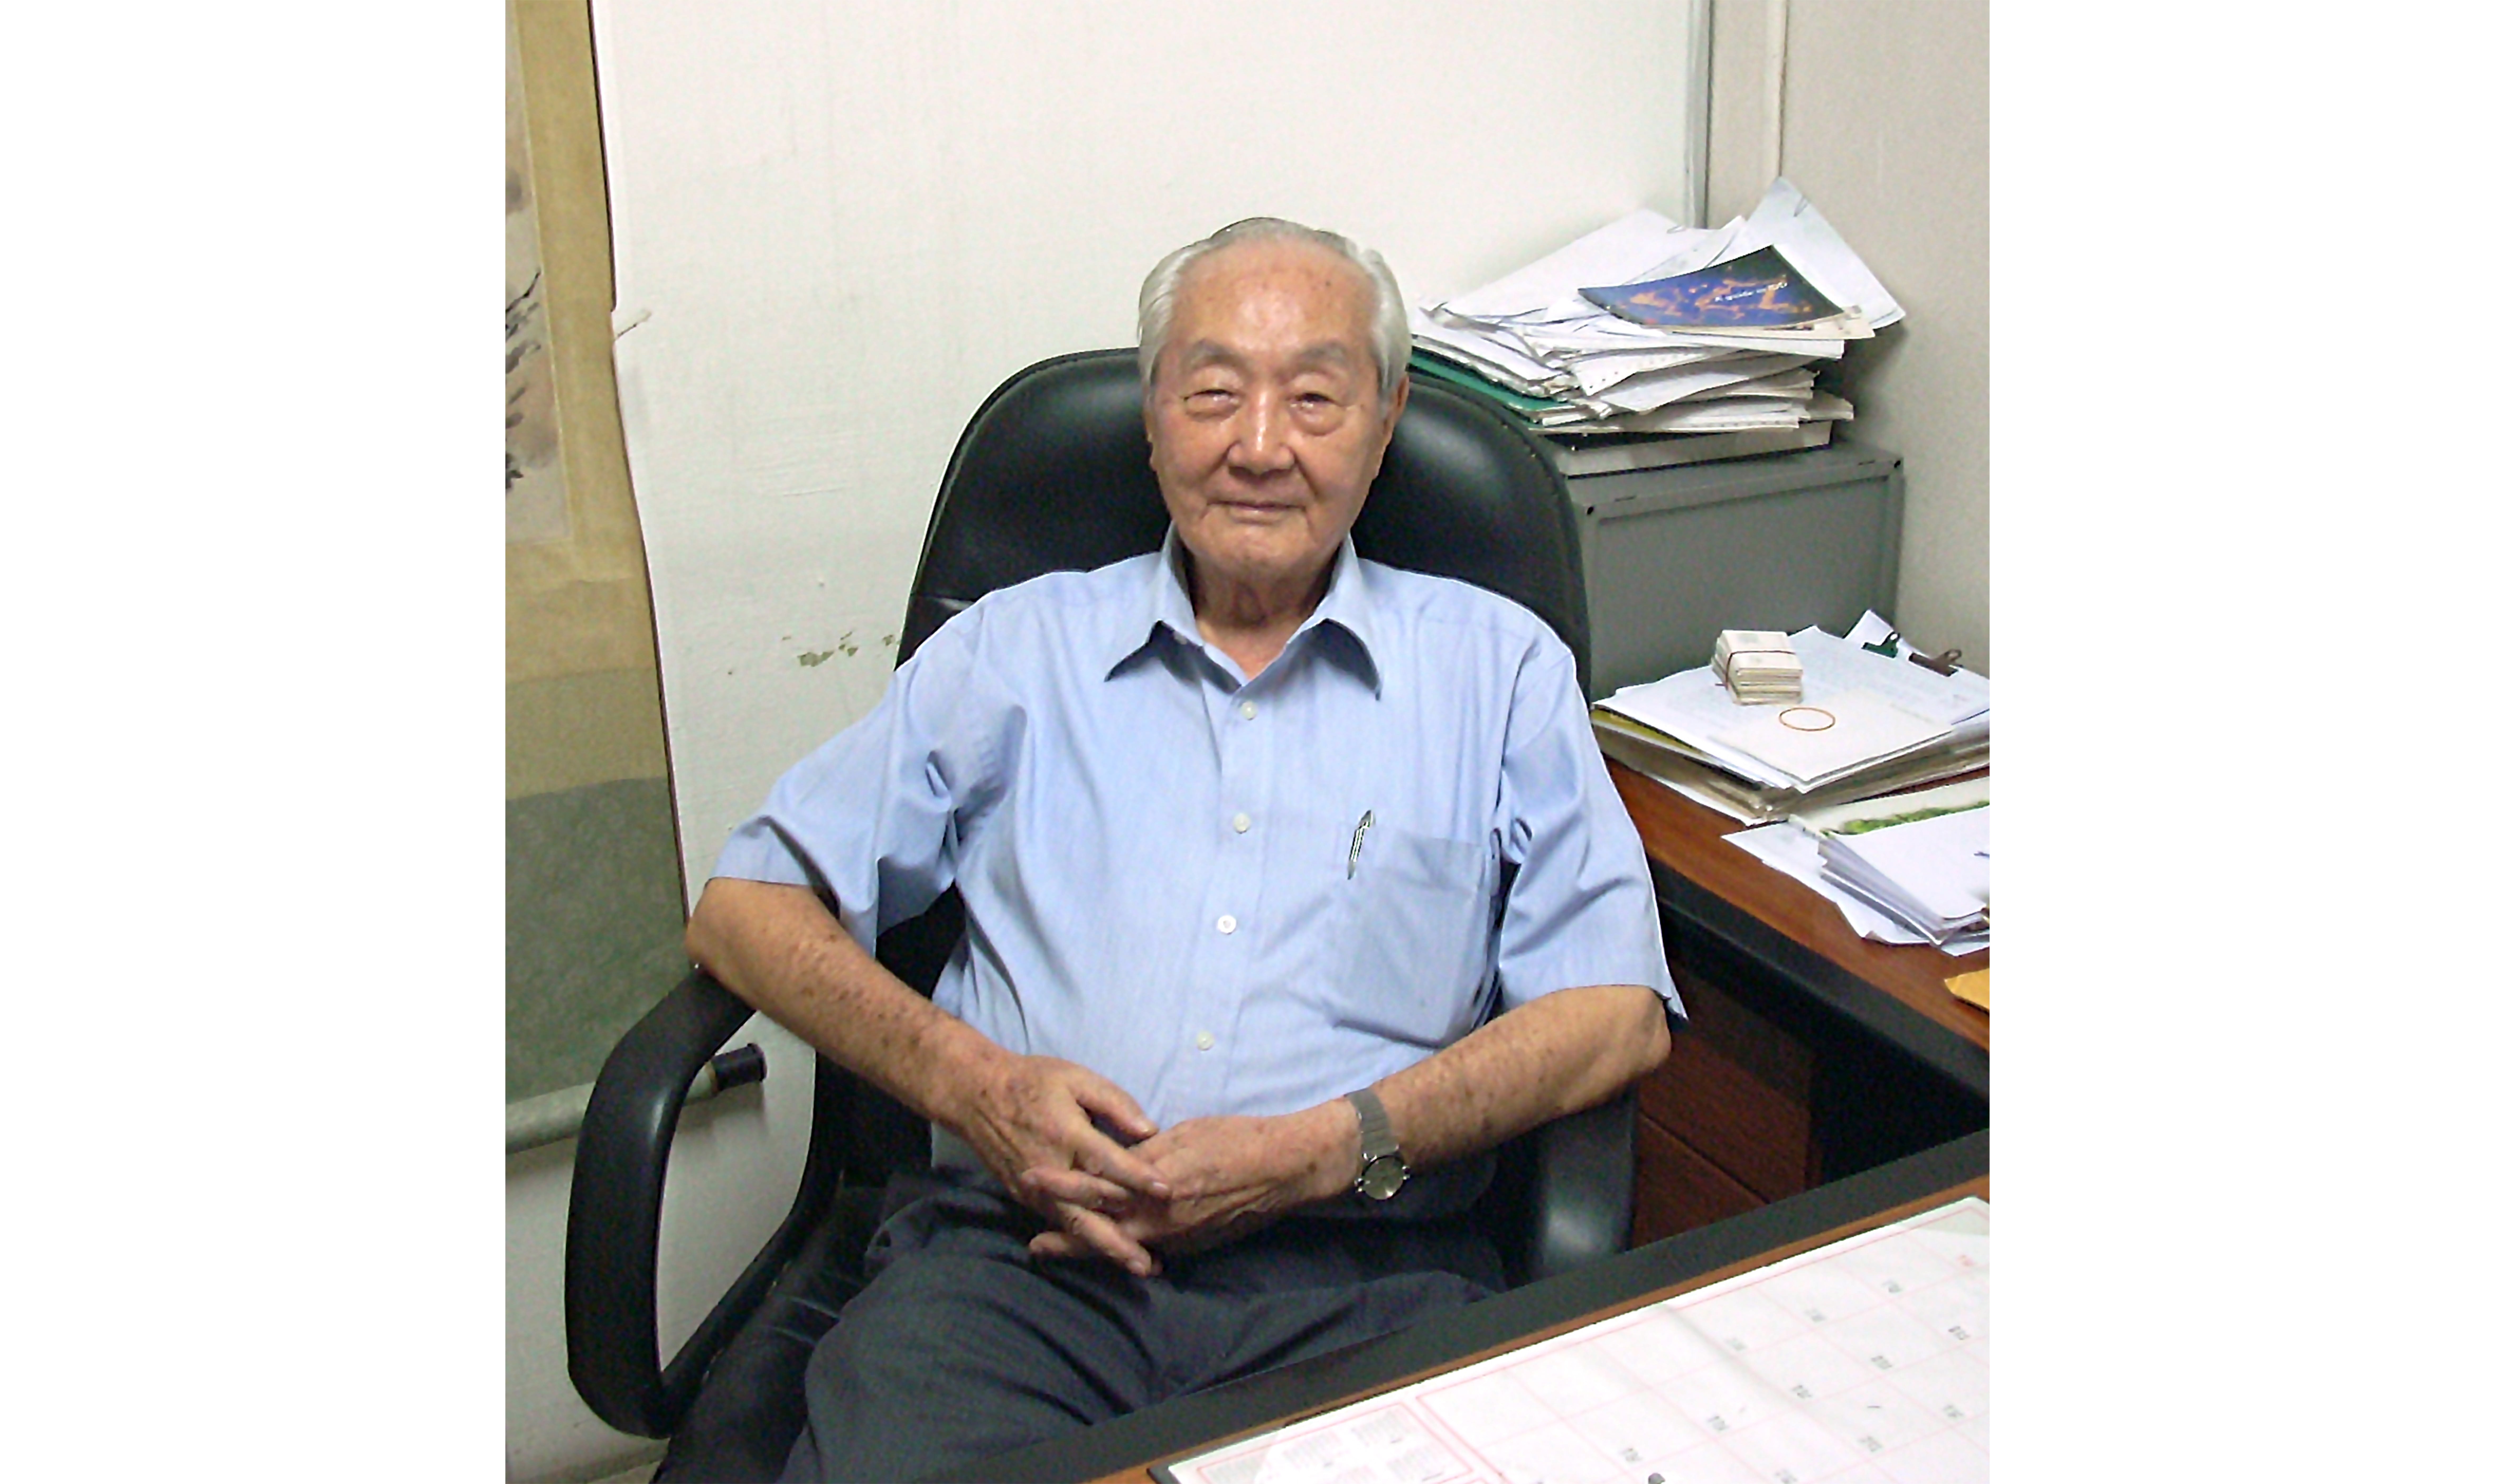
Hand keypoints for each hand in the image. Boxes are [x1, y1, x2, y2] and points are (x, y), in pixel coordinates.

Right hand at [941, 1052, 1171, 1273]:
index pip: (1107, 1161)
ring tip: (1136, 1266)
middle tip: (1150, 1262)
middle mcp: (1050, 1168)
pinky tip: (1106, 1251)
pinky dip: (1082, 1239)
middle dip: (1119, 1237)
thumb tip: (1149, 1130)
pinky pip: (1058, 1221)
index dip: (1137, 1176)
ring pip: (1073, 1224)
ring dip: (1104, 1248)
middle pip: (1088, 1209)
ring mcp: (1035, 1188)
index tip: (1166, 1191)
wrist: (975, 1097)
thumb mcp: (1075, 1078)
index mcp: (1065, 1133)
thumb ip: (1113, 1102)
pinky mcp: (1025, 1197)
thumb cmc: (1032, 1081)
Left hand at [1025, 1102, 1358, 1264]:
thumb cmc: (1235, 1139)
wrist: (1282, 1167)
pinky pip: (1152, 1250)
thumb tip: (1124, 1156)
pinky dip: (1129, 1252)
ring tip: (1059, 1250)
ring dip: (1091, 1247)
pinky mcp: (1193, 1244)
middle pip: (1102, 1228)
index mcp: (1155, 1176)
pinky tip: (1115, 1253)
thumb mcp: (1185, 1134)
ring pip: (1124, 1244)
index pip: (1097, 1184)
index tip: (1031, 1181)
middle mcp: (1161, 1212)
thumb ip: (1150, 1151)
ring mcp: (1177, 1233)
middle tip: (1033, 1243)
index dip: (1062, 1185)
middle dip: (1066, 1235)